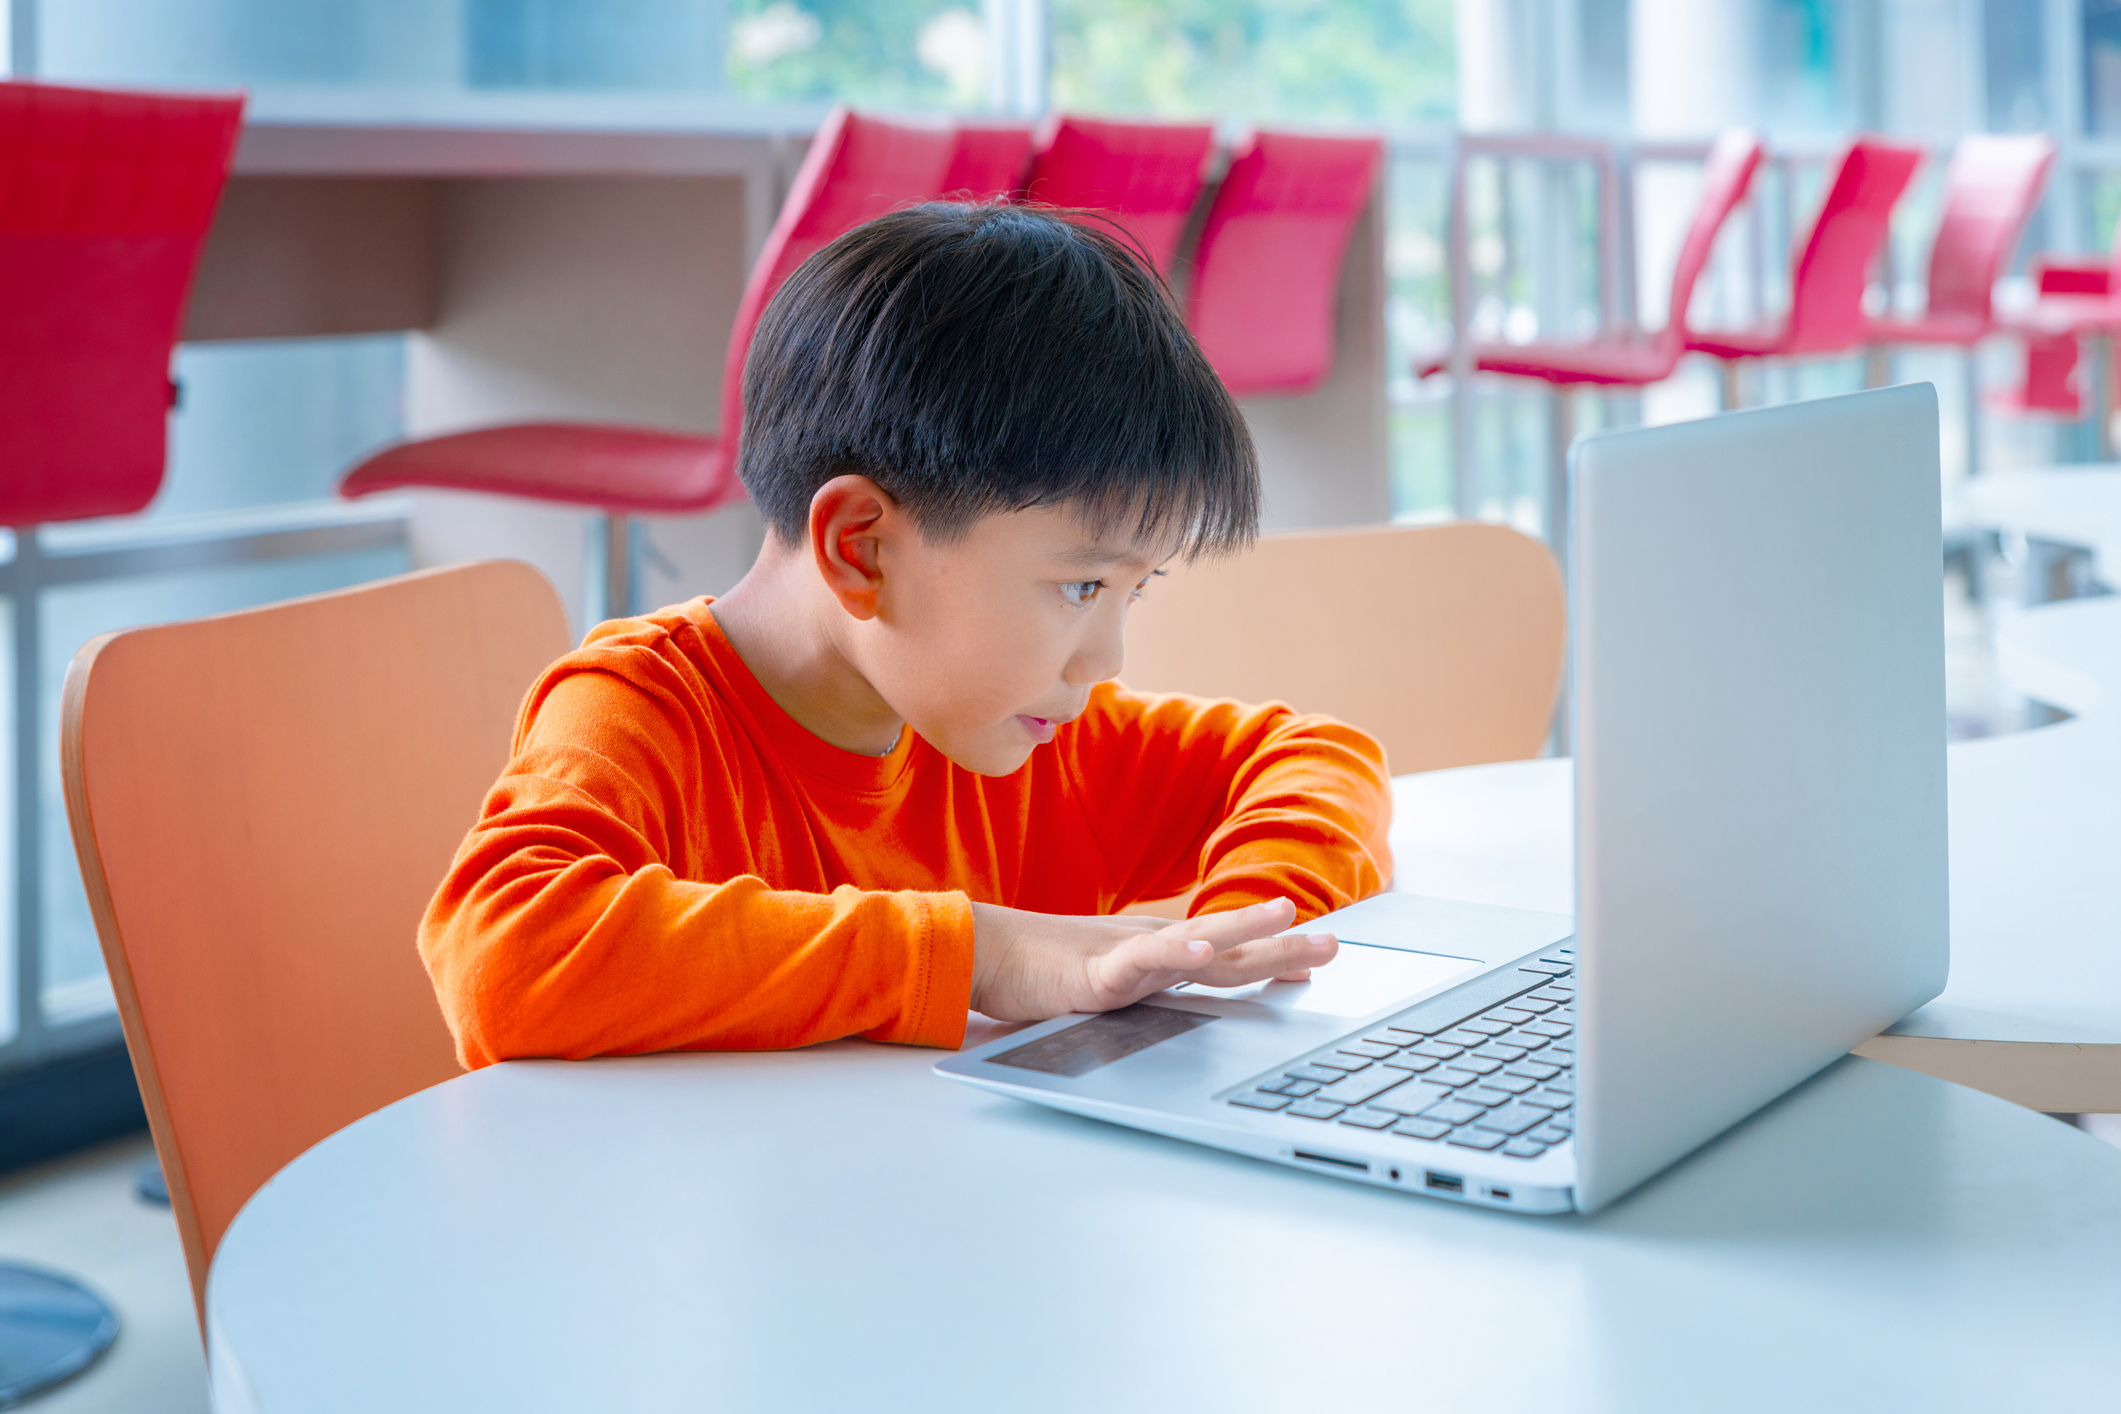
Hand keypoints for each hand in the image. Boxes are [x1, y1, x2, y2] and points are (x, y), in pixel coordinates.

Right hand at [967, 897, 1338, 1022]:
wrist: (984, 955)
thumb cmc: (1041, 970)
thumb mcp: (1110, 983)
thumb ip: (1149, 989)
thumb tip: (1185, 995)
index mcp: (1157, 954)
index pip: (1227, 957)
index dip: (1273, 955)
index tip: (1314, 959)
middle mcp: (1151, 949)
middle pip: (1229, 948)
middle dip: (1283, 945)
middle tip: (1333, 944)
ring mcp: (1127, 958)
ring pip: (1197, 942)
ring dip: (1245, 928)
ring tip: (1286, 916)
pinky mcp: (1096, 974)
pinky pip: (1141, 963)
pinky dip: (1175, 954)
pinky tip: (1203, 949)